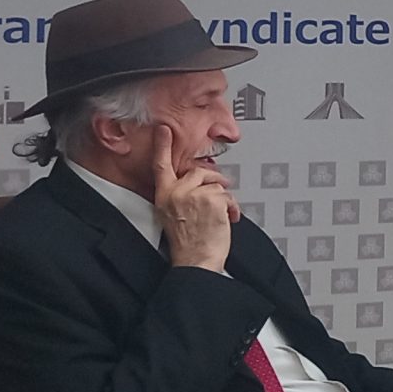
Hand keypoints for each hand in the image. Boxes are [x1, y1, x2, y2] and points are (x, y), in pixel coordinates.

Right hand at [151, 126, 235, 271]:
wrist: (195, 261)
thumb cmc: (187, 243)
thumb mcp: (172, 215)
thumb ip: (181, 195)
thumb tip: (199, 183)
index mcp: (164, 196)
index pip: (161, 165)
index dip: (162, 145)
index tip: (163, 130)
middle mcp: (177, 193)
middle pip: (200, 172)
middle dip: (213, 182)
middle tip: (218, 197)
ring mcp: (194, 195)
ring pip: (217, 184)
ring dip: (224, 200)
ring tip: (220, 216)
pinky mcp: (212, 199)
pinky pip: (228, 195)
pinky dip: (232, 207)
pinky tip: (227, 219)